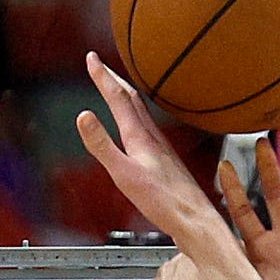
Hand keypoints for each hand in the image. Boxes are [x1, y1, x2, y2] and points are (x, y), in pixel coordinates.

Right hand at [77, 54, 228, 247]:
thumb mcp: (124, 175)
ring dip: (126, 96)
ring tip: (117, 88)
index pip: (118, 98)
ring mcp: (162, 149)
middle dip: (113, 80)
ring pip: (142, 113)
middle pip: (132, 100)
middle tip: (99, 64)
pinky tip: (140, 128)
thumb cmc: (163, 203)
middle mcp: (153, 138)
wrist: (196, 221)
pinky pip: (148, 128)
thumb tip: (82, 115)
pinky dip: (137, 117)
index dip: (103, 76)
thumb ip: (102, 145)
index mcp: (141, 138)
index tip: (91, 57)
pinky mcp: (167, 161)